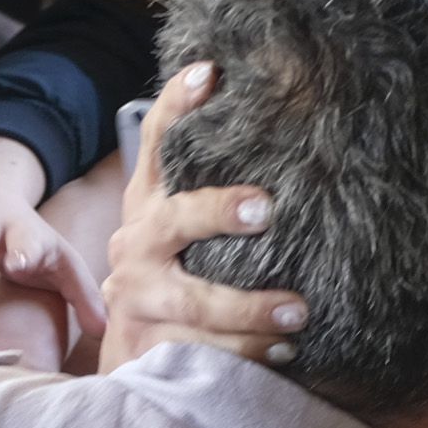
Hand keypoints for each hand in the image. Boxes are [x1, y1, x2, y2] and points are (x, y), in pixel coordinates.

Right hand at [97, 62, 306, 370]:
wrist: (129, 352)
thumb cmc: (172, 272)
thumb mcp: (180, 223)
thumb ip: (209, 178)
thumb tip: (251, 105)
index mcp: (148, 205)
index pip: (157, 143)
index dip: (177, 106)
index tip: (210, 73)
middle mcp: (138, 247)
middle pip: (175, 221)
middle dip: (218, 212)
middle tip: (267, 208)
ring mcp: (139, 301)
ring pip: (193, 302)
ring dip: (248, 309)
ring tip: (297, 311)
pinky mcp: (150, 348)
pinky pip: (203, 354)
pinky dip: (245, 354)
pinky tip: (282, 352)